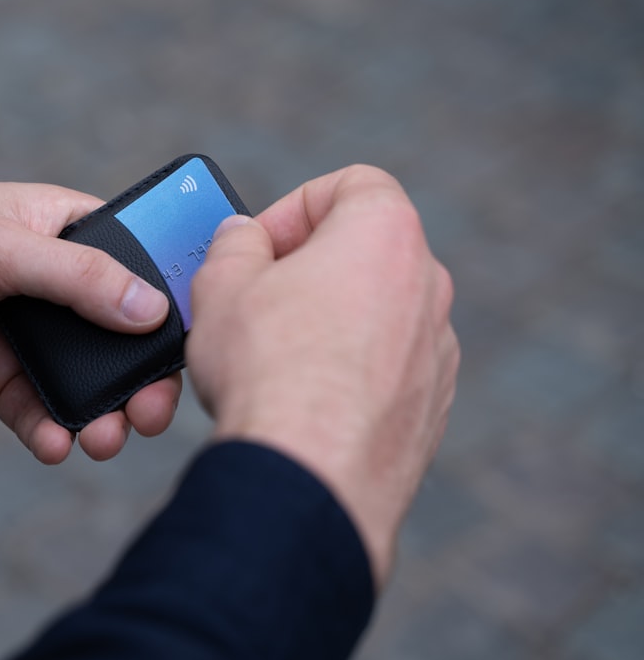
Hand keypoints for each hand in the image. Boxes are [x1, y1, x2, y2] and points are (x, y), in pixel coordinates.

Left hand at [0, 166, 181, 464]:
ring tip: (104, 440)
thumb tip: (151, 312)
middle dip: (139, 378)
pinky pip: (32, 409)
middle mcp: (50, 283)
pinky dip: (49, 430)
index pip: (137, 268)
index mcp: (63, 231)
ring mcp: (19, 332)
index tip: (191, 351)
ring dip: (100, 413)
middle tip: (150, 416)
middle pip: (117, 336)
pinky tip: (55, 443)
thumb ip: (78, 279)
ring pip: (80, 381)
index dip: (168, 309)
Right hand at [186, 165, 458, 588]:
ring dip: (329, 322)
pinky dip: (350, 375)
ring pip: (378, 314)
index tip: (257, 245)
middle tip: (256, 299)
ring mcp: (438, 351)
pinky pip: (387, 370)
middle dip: (307, 267)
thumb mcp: (221, 283)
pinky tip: (302, 404)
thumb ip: (234, 243)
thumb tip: (244, 239)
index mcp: (386, 234)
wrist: (309, 475)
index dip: (294, 206)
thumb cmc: (267, 370)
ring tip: (273, 359)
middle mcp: (428, 286)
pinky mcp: (434, 408)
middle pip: (365, 251)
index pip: (351, 184)